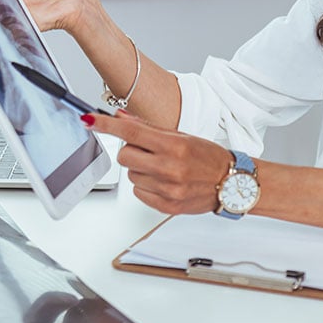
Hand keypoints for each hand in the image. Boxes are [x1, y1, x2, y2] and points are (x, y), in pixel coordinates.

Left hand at [83, 110, 232, 214]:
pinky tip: (165, 183)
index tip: (90, 120)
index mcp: (175, 146)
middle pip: (125, 155)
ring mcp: (167, 189)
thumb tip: (122, 117)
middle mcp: (170, 168)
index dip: (107, 125)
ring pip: (131, 175)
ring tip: (164, 169)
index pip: (132, 132)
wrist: (232, 184)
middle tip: (150, 152)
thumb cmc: (209, 158)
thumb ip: (150, 129)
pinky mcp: (165, 205)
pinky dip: (147, 186)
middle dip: (132, 151)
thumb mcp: (183, 137)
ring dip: (141, 170)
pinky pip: (139, 192)